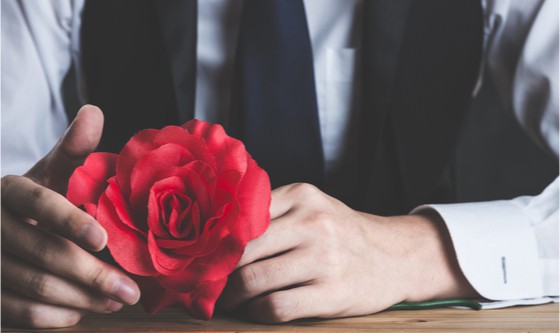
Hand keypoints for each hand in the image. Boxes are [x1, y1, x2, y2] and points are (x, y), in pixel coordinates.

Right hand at [1, 105, 139, 328]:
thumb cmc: (35, 200)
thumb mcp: (50, 173)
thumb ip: (73, 150)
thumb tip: (93, 112)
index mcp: (11, 190)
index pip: (41, 205)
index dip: (71, 221)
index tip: (103, 239)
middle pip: (44, 253)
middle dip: (94, 275)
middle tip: (131, 290)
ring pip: (34, 287)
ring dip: (82, 299)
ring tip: (118, 301)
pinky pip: (18, 313)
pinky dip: (55, 317)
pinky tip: (82, 313)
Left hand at [219, 183, 477, 322]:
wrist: (394, 256)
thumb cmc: (341, 231)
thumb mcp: (313, 206)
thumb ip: (272, 212)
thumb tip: (216, 233)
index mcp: (302, 196)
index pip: (242, 217)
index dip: (214, 241)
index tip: (199, 256)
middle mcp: (314, 223)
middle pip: (243, 251)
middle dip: (216, 272)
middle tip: (203, 284)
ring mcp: (325, 258)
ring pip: (254, 281)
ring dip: (231, 297)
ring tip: (223, 301)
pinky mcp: (332, 293)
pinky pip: (276, 307)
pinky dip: (256, 313)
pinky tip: (253, 311)